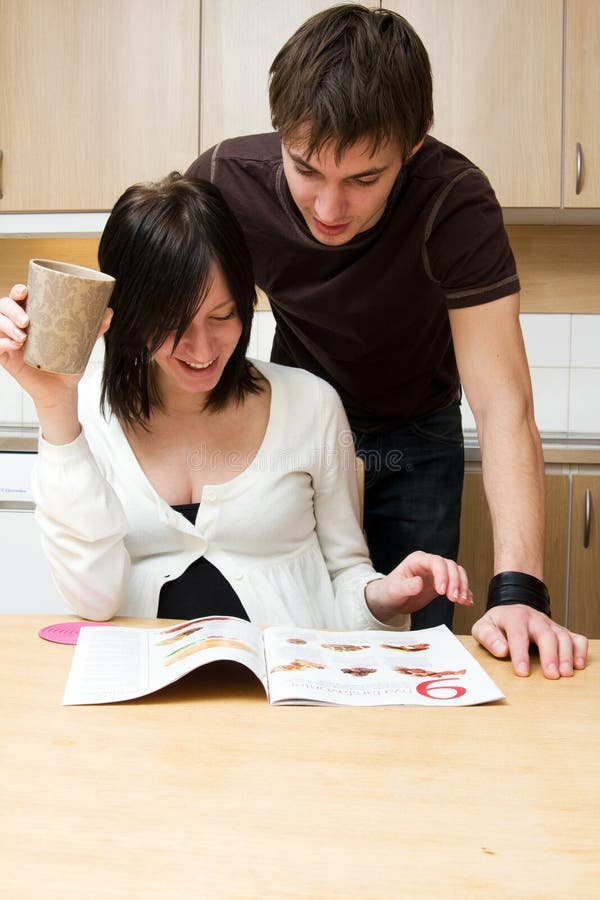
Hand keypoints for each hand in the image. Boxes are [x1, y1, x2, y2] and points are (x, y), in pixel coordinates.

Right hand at [0, 283, 111, 407]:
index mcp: (34, 316)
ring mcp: (10, 340)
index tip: (25, 291)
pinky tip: (13, 345)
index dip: (18, 290)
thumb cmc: (69, 364)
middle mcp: (18, 325)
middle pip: (4, 305)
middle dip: (12, 309)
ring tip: (22, 337)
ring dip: (6, 325)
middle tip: (27, 322)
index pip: (20, 297)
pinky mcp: (6, 357)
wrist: (63, 390)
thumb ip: (94, 329)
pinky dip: (2, 342)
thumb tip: (108, 312)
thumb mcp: (83, 345)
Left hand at [365, 551, 472, 621]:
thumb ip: (406, 586)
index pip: (436, 562)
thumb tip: (419, 583)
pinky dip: (464, 592)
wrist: (391, 600)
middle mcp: (429, 564)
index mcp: (417, 560)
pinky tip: (467, 602)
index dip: (443, 575)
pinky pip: (457, 584)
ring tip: (462, 601)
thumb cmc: (390, 591)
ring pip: (457, 573)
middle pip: (450, 566)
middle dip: (455, 582)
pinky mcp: (442, 583)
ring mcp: (437, 573)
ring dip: (462, 586)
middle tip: (454, 598)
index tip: (442, 591)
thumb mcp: (395, 590)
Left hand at [472, 605, 587, 677]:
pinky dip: (580, 650)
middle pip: (546, 634)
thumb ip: (488, 637)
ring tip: (565, 673)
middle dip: (550, 655)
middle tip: (551, 675)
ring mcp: (550, 625)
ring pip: (563, 636)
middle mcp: (535, 619)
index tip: (522, 672)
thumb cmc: (498, 623)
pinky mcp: (561, 632)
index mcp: (514, 617)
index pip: (518, 634)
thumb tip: (501, 650)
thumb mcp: (484, 627)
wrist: (513, 609)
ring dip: (566, 655)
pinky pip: (576, 638)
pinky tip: (578, 665)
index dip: (520, 653)